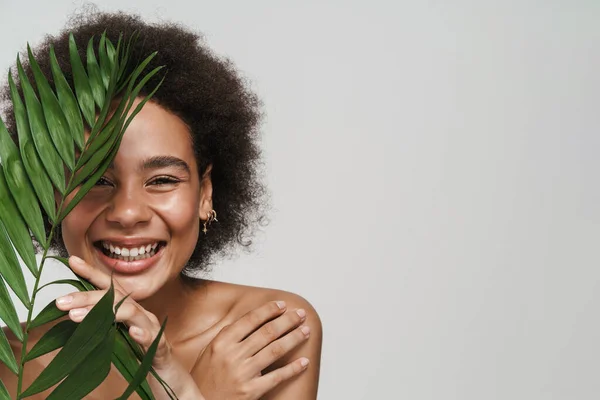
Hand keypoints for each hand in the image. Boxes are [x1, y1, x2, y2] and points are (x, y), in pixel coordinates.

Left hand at [56, 255, 203, 399]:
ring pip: (132, 313)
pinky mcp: (160, 347)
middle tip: (61, 302)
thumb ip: (99, 324)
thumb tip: (70, 315)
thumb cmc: (137, 354)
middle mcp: (141, 314)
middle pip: (116, 298)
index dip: (92, 273)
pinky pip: (153, 338)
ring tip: (77, 317)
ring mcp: (151, 328)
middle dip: (87, 296)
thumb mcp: (113, 336)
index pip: (109, 288)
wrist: (165, 375)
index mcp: (128, 310)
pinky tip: (132, 333)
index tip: (72, 260)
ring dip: (105, 312)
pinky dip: (143, 334)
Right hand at [191, 300, 310, 399]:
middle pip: (267, 332)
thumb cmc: (204, 378)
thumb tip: (252, 318)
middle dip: (287, 321)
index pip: (250, 320)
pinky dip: (293, 369)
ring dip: (294, 338)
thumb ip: (228, 336)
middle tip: (300, 314)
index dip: (269, 310)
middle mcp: (232, 355)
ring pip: (275, 350)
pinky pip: (276, 377)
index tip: (282, 305)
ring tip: (306, 331)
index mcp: (221, 342)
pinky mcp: (250, 391)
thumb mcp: (210, 352)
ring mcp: (242, 373)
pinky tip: (304, 362)